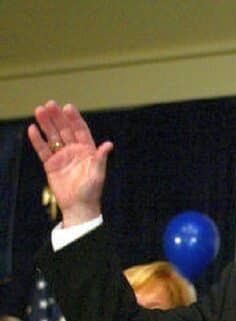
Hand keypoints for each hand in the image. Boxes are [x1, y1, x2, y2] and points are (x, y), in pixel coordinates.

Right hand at [27, 101, 112, 226]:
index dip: (74, 119)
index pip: (80, 130)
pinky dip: (37, 140)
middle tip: (49, 104)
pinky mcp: (50, 164)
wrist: (78, 207)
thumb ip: (100, 158)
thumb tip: (109, 145)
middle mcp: (74, 151)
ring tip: (39, 110)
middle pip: (64, 130)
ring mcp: (61, 156)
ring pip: (52, 136)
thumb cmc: (91, 191)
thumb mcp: (97, 174)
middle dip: (58, 117)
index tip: (68, 107)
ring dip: (46, 124)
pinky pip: (42, 150)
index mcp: (87, 151)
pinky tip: (32, 128)